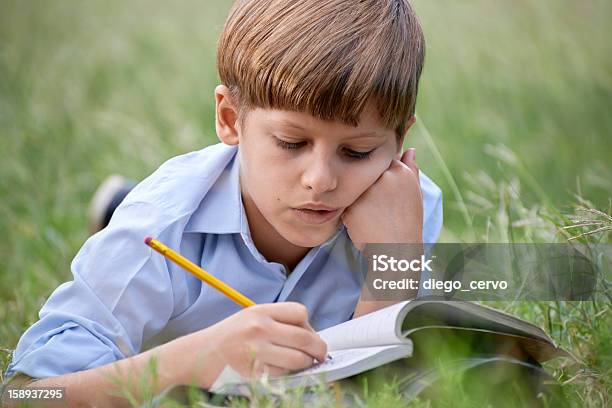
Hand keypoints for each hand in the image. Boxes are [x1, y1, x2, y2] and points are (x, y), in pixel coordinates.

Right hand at [172, 302, 326, 388]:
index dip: (310, 325)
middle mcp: (259, 329)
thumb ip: (275, 321)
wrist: (196, 355)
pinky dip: (288, 376)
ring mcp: (257, 351)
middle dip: (319, 349)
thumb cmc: (226, 338)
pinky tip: (283, 372)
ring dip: (306, 364)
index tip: (309, 335)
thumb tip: (308, 335)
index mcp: (259, 312)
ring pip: (298, 360)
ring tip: (302, 365)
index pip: (300, 312)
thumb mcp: (249, 318)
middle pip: (305, 338)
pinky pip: (283, 376)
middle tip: (320, 355)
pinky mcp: (253, 373)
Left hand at [341, 148, 422, 249]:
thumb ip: (411, 170)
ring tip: (371, 216)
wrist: (397, 252)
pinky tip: (363, 223)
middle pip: (366, 173)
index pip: (381, 162)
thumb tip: (410, 150)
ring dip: (358, 199)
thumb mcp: (415, 194)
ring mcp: (367, 190)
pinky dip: (351, 212)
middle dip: (368, 187)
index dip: (380, 178)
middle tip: (377, 207)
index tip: (382, 192)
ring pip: (354, 187)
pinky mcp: (352, 205)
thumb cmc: (408, 224)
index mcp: (401, 172)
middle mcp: (384, 177)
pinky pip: (345, 203)